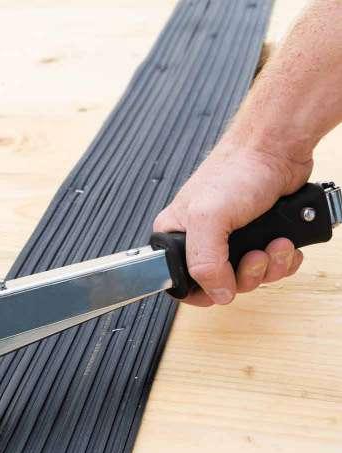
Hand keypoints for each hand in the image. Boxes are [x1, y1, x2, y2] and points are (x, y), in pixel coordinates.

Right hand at [153, 142, 311, 305]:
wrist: (278, 149)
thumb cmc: (238, 169)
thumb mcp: (208, 218)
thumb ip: (204, 263)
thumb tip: (218, 293)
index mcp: (177, 236)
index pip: (181, 284)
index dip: (204, 291)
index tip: (221, 284)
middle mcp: (203, 241)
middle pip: (221, 286)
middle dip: (246, 275)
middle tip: (254, 255)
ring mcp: (233, 241)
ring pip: (250, 278)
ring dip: (269, 267)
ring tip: (275, 243)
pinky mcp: (259, 238)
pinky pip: (271, 268)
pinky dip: (283, 261)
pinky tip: (285, 243)